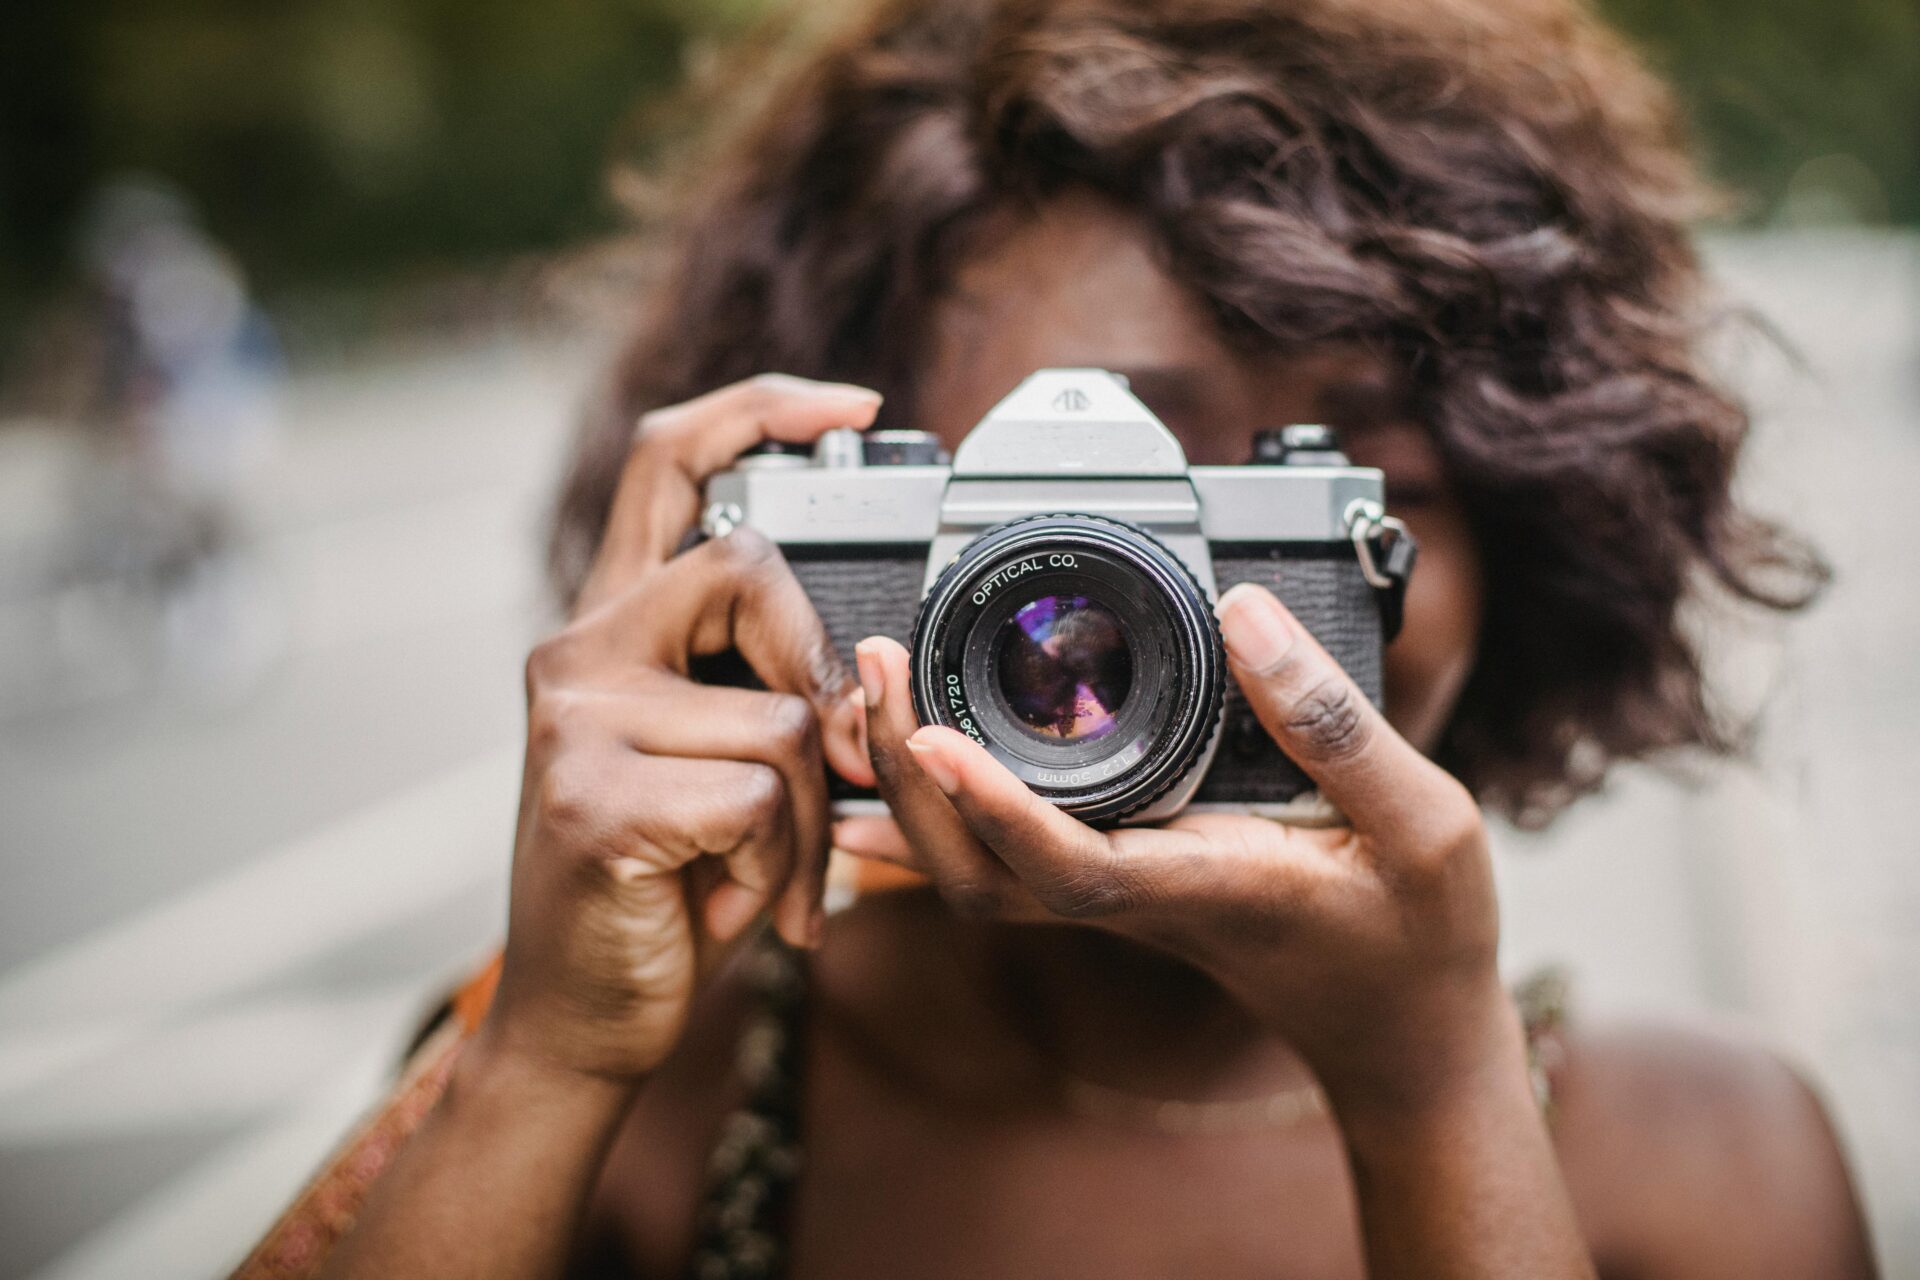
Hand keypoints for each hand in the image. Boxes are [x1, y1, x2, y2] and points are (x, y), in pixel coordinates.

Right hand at [481, 374, 879, 1084]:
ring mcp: (576, 717)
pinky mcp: (595, 794)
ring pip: (781, 711)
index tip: (852, 404)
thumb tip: (867, 671)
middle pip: (750, 568)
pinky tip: (734, 903)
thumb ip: (769, 686)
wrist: (583, 1016)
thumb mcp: (721, 761)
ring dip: (808, 814)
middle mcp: (578, 648)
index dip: (761, 407)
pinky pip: (763, 796)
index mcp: (612, 624)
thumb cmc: (670, 882)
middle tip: (824, 774)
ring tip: (766, 871)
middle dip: (822, 677)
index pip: (667, 459)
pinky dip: (783, 864)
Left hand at [836, 581, 1512, 1116]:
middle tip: (880, 662)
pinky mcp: (1118, 887)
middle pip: (982, 874)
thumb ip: (1334, 722)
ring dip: (910, 792)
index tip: (930, 734)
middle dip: (911, 782)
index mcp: (1204, 888)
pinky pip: (1004, 861)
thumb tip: (1243, 611)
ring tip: (876, 685)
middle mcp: (1139, 900)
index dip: (993, 806)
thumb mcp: (1422, 822)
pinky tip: (897, 768)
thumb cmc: (1419, 937)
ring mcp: (1118, 901)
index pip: (1070, 864)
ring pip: (977, 874)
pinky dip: (938, 813)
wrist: (1402, 1035)